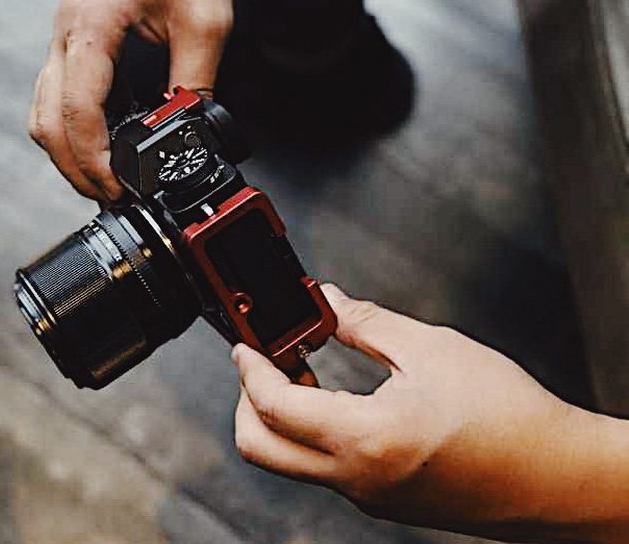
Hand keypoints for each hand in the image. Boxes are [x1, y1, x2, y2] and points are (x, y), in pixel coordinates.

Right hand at [29, 0, 231, 199]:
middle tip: (114, 197)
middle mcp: (65, 34)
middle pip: (47, 122)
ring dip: (67, 151)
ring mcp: (63, 35)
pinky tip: (102, 140)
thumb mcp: (206, 21)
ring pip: (43, 111)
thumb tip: (188, 133)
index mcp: (92, 27)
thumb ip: (195, 82)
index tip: (121, 190)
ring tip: (106, 179)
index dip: (96, 161)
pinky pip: (56, 93)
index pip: (78, 112)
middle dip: (75, 168)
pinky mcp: (74, 36)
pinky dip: (71, 126)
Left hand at [233, 285, 628, 542]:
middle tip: (264, 358)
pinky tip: (336, 397)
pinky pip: (326, 469)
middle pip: (261, 449)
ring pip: (291, 462)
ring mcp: (368, 497)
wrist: (558, 476)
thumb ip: (367, 323)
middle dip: (246, 401)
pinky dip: (312, 432)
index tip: (244, 342)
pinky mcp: (383, 501)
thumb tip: (328, 300)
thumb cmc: (507, 414)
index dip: (249, 367)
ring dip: (279, 415)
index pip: (273, 406)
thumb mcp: (431, 348)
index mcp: (364, 439)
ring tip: (301, 368)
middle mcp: (357, 478)